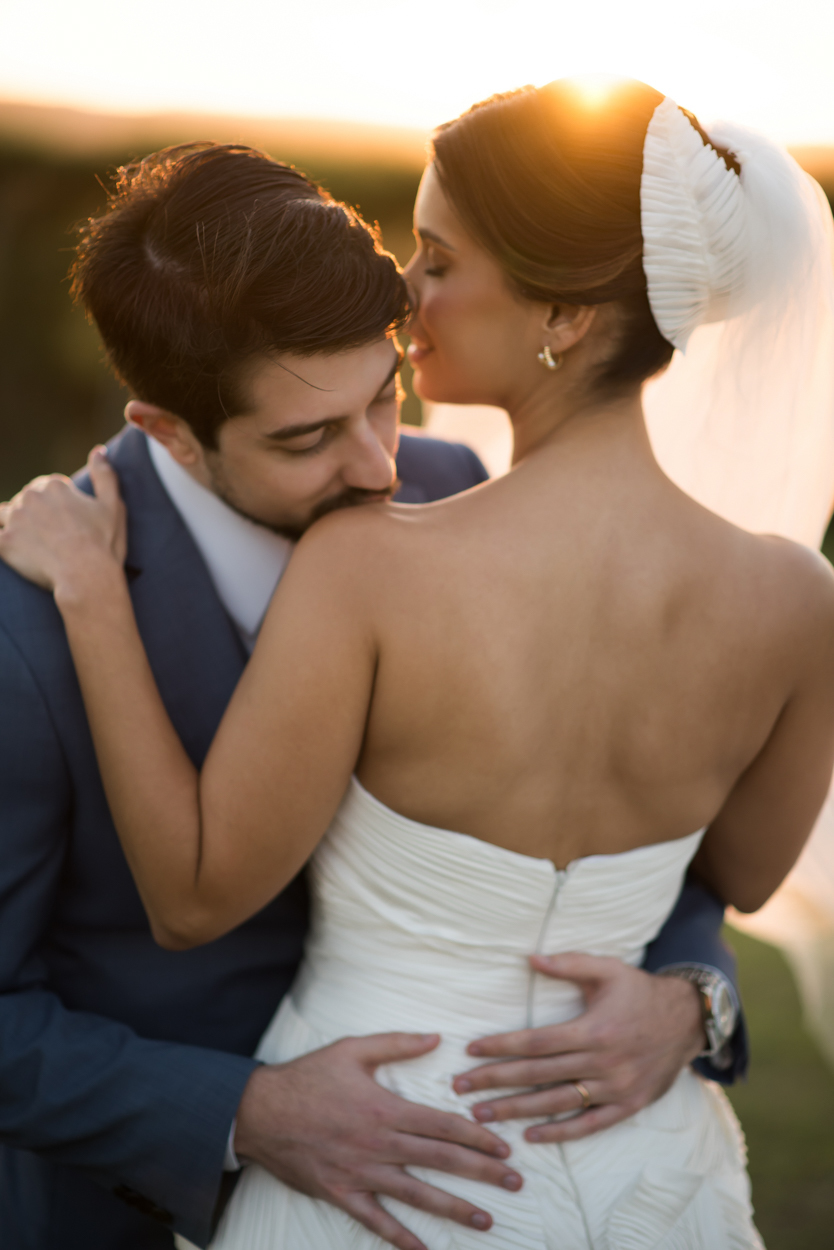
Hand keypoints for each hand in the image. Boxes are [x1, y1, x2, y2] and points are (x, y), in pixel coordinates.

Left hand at [0, 447, 124, 594]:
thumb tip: (99, 450)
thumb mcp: (113, 505)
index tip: (69, 522)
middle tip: (53, 538)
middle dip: (35, 514)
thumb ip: (104, 475)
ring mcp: (14, 519)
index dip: (59, 505)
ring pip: (5, 515)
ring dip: (15, 524)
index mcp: (54, 485)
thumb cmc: (103, 542)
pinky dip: (3, 543)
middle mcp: (30, 496)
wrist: (87, 576)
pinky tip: (12, 549)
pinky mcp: (3, 542)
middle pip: (26, 500)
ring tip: (32, 544)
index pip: (48, 487)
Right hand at [234, 1032, 522, 1249]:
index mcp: (385, 1108)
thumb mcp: (352, 1049)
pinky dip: (401, 1239)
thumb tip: (438, 1036)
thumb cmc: (308, 1076)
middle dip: (482, 1172)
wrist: (259, 1112)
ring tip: (488, 1221)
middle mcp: (378, 1144)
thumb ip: (397, 1043)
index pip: (443, 1124)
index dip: (478, 1135)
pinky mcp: (340, 1194)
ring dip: (455, 1209)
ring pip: (417, 1195)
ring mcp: (360, 1173)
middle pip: (440, 1160)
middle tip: (516, 1181)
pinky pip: (376, 1221)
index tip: (505, 1145)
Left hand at [452, 953, 704, 1142]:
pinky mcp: (628, 1105)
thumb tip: (529, 958)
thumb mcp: (607, 969)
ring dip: (517, 1110)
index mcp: (593, 1030)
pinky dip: (560, 1133)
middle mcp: (602, 1063)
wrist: (688, 1020)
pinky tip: (531, 1137)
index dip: (502, 1047)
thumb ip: (567, 964)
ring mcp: (616, 1088)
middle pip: (538, 1075)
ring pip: (558, 1103)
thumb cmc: (640, 991)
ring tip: (482, 1115)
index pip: (536, 1042)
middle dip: (496, 1081)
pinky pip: (590, 1125)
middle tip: (460, 1087)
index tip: (471, 1050)